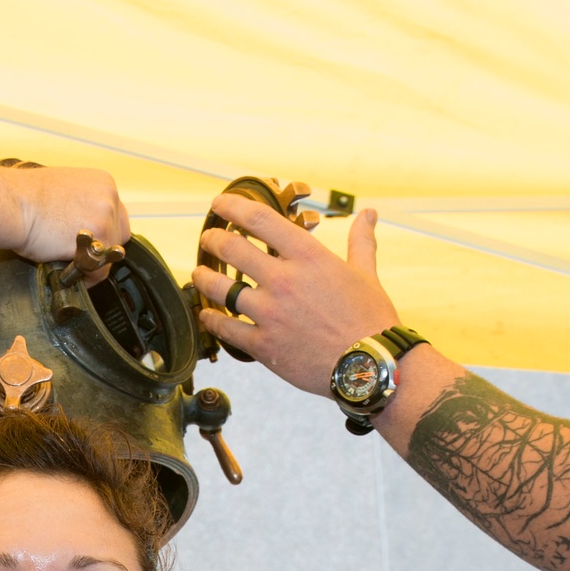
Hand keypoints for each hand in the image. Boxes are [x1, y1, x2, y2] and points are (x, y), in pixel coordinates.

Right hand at [4, 165, 129, 263]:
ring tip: (68, 263)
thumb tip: (81, 226)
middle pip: (118, 235)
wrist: (10, 203)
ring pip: (109, 254)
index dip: (102, 234)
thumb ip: (81, 206)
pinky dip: (86, 277)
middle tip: (79, 256)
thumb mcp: (63, 191)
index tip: (89, 244)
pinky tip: (69, 272)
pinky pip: (100, 269)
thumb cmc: (24, 196)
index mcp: (102, 182)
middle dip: (100, 249)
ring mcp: (106, 216)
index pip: (115, 216)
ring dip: (91, 263)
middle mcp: (109, 196)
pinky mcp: (99, 237)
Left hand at [190, 196, 399, 392]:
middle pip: (231, 248)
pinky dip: (210, 318)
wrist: (369, 366)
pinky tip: (205, 314)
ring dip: (203, 277)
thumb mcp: (366, 274)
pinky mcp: (263, 344)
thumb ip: (361, 241)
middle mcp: (284, 280)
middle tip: (208, 238)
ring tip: (198, 273)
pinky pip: (225, 327)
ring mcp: (270, 313)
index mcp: (309, 256)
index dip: (233, 207)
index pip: (260, 219)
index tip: (221, 203)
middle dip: (213, 239)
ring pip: (219, 287)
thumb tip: (368, 214)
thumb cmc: (370, 320)